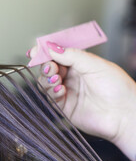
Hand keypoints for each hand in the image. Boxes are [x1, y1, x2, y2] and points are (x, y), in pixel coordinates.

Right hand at [28, 42, 135, 160]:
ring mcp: (66, 92)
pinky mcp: (63, 107)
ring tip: (56, 78)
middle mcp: (71, 77)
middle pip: (48, 68)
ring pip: (45, 82)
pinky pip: (50, 97)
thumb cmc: (117, 88)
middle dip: (45, 65)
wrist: (124, 114)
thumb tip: (51, 47)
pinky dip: (52, 91)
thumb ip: (71, 55)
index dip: (45, 52)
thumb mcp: (94, 64)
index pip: (57, 55)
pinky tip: (61, 89)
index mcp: (79, 64)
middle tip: (49, 66)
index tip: (35, 50)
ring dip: (47, 78)